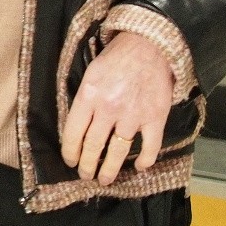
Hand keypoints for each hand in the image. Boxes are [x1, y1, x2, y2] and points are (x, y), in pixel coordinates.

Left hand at [61, 30, 174, 184]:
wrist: (149, 47)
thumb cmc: (116, 58)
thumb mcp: (90, 72)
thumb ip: (84, 98)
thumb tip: (77, 123)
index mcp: (88, 95)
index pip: (74, 131)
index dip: (70, 150)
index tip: (69, 161)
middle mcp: (109, 108)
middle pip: (94, 145)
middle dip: (87, 164)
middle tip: (85, 175)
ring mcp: (133, 115)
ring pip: (118, 151)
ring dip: (110, 169)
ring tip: (104, 179)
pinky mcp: (155, 118)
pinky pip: (149, 146)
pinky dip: (145, 159)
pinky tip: (140, 167)